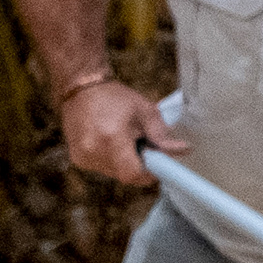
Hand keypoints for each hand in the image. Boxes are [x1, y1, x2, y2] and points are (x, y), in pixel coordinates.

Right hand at [60, 77, 181, 185]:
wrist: (81, 88)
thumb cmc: (115, 98)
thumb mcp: (144, 111)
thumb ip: (162, 135)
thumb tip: (184, 150)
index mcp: (111, 138)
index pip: (134, 174)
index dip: (149, 173)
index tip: (156, 164)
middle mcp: (93, 150)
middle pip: (125, 175)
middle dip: (138, 165)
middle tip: (141, 146)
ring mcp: (82, 156)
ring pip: (114, 173)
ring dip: (124, 163)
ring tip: (122, 140)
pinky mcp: (77, 158)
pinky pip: (102, 167)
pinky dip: (111, 160)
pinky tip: (108, 142)